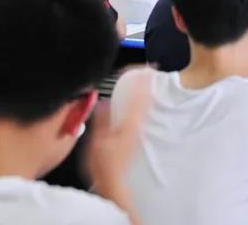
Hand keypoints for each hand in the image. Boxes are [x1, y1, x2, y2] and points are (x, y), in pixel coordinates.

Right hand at [87, 70, 150, 209]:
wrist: (113, 181)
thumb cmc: (103, 164)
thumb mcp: (97, 140)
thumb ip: (101, 120)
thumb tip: (103, 102)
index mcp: (127, 123)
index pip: (136, 96)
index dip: (139, 80)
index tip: (140, 68)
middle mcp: (136, 124)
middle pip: (146, 97)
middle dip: (148, 81)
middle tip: (151, 67)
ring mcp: (139, 129)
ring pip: (148, 104)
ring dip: (149, 90)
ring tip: (150, 78)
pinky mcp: (138, 134)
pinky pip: (146, 112)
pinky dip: (147, 101)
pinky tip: (146, 98)